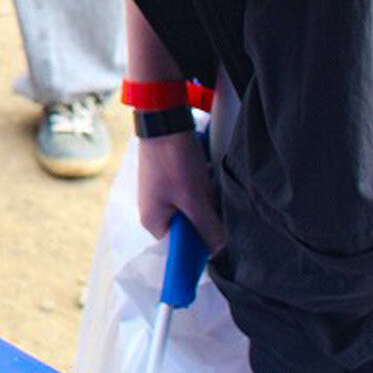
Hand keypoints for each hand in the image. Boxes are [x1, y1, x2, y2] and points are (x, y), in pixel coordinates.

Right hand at [136, 124, 228, 252]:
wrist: (165, 123)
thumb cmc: (175, 164)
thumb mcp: (195, 200)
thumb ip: (208, 228)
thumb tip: (219, 249)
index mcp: (152, 222)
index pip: (180, 247)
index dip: (200, 244)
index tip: (217, 233)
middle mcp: (153, 211)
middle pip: (187, 228)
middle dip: (205, 218)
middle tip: (211, 201)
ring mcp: (160, 195)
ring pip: (191, 210)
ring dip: (204, 202)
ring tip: (206, 185)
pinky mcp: (168, 181)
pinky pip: (189, 196)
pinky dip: (200, 189)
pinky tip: (203, 176)